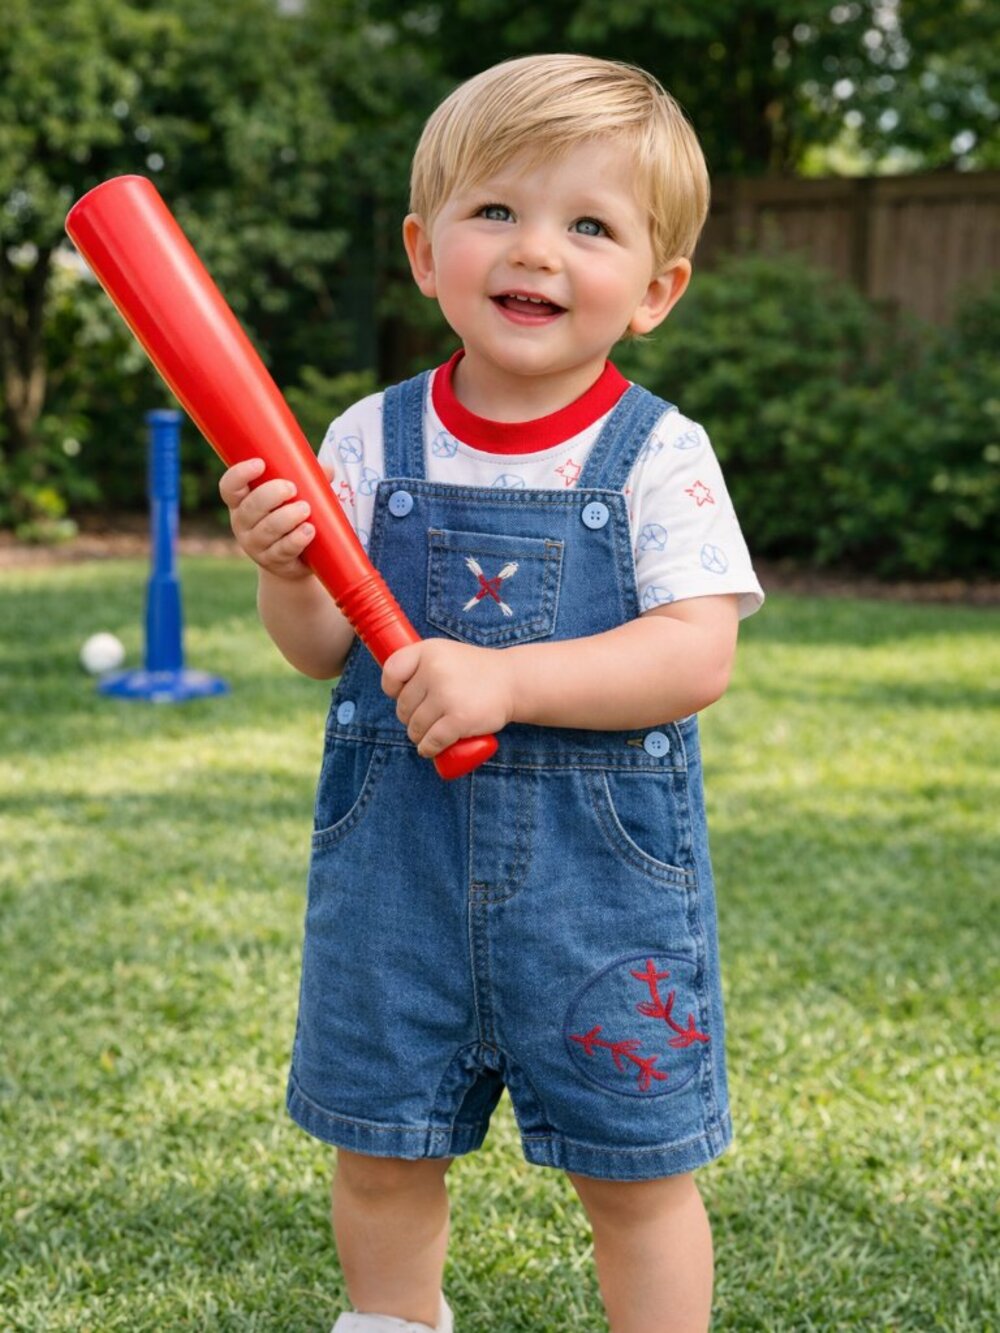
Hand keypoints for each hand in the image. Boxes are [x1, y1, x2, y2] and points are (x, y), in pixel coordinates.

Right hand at [218, 457, 334, 580]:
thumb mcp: (293, 497)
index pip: (230, 487)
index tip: (260, 463)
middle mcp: (242, 523)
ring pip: (267, 530)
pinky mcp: (274, 561)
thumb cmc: (290, 517)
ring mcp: (256, 545)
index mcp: (242, 501)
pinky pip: (283, 550)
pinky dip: (296, 539)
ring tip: (305, 508)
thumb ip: (307, 480)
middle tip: (291, 488)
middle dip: (270, 495)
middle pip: (250, 508)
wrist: (294, 560)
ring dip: (286, 517)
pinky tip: (309, 531)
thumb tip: (328, 470)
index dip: (240, 474)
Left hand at [382, 639, 516, 758]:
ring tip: (429, 733)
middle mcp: (435, 671)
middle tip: (424, 718)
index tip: (402, 694)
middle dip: (409, 717)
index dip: (392, 688)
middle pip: (403, 706)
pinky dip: (428, 749)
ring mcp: (447, 696)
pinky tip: (430, 749)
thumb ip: (420, 663)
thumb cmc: (474, 670)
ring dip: (418, 736)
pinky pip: (432, 741)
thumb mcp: (445, 653)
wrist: (513, 681)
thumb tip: (392, 690)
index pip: (391, 672)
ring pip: (415, 727)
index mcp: (428, 651)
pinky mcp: (459, 719)